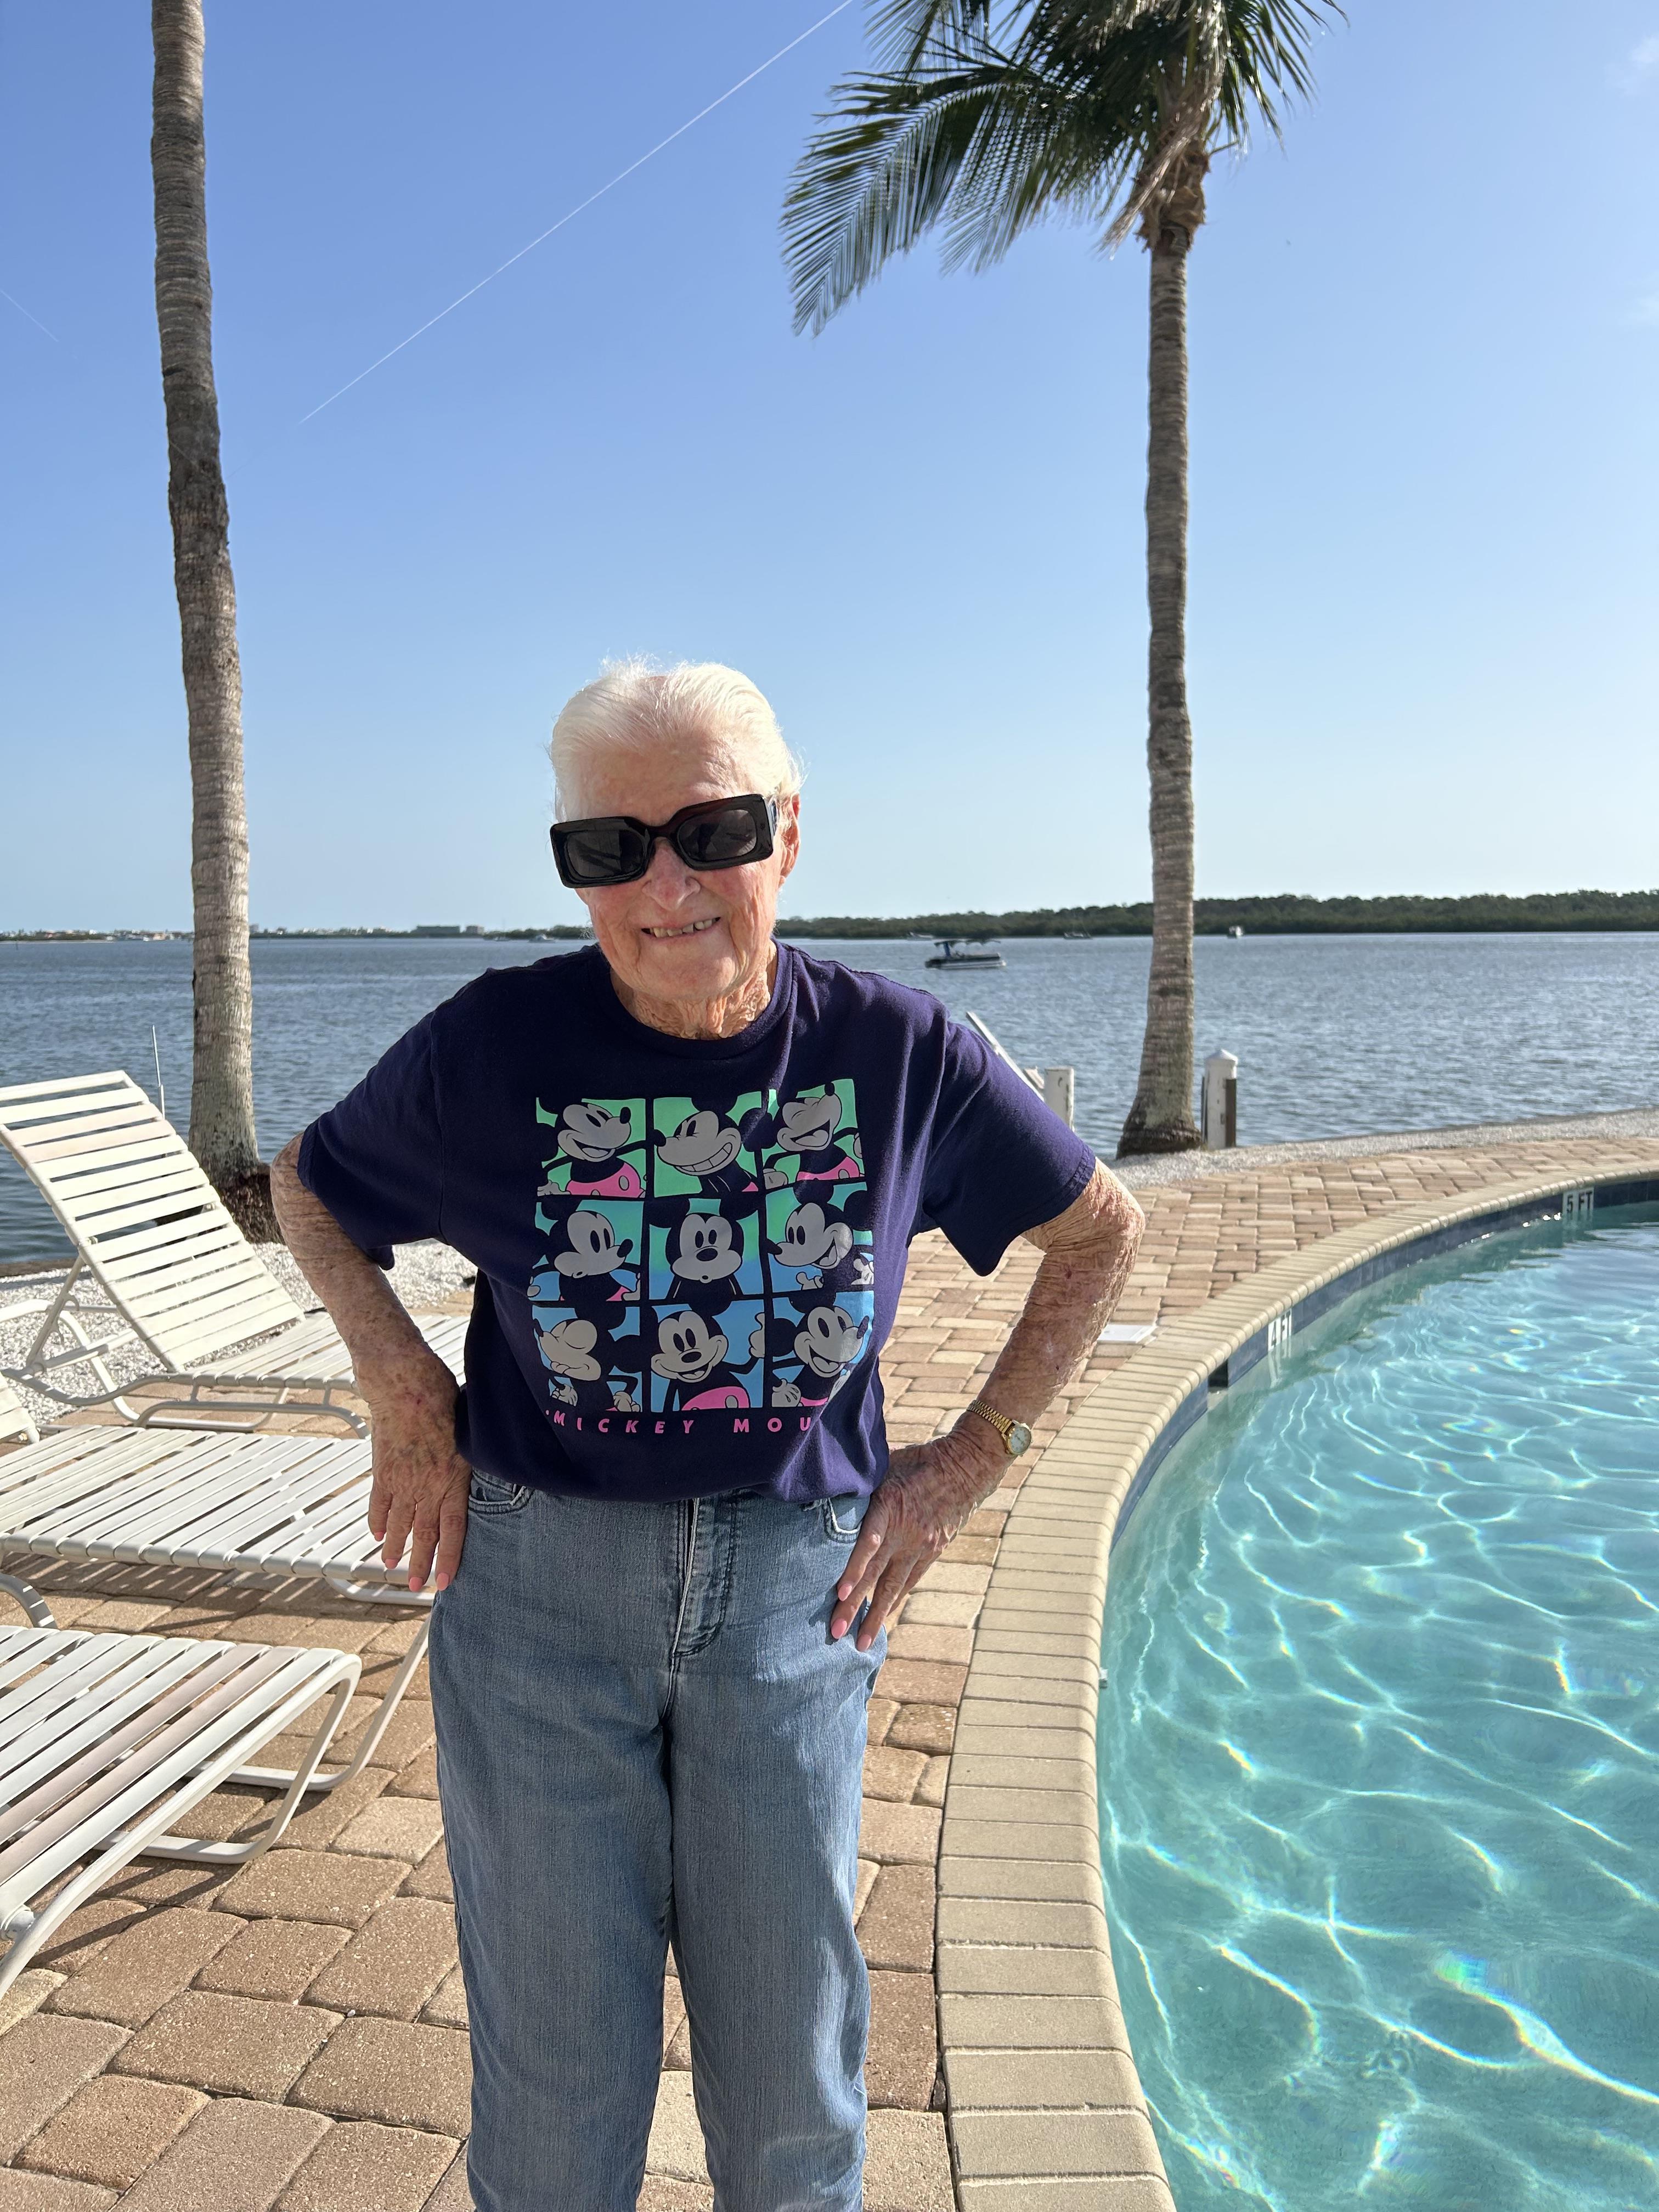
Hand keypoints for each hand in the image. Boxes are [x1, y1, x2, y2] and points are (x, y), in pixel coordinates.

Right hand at [361, 1352, 471, 1592]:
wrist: (404, 1384)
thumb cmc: (444, 1398)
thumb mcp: (470, 1430)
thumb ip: (473, 1455)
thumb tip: (489, 1463)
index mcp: (453, 1476)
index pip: (452, 1527)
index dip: (448, 1557)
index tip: (444, 1581)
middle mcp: (426, 1484)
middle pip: (423, 1532)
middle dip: (419, 1563)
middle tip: (414, 1586)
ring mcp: (401, 1479)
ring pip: (399, 1523)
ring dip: (396, 1547)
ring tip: (392, 1567)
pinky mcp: (382, 1469)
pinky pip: (378, 1503)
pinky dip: (377, 1521)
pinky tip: (378, 1535)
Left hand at [831, 1421, 1003, 1650]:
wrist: (966, 1467)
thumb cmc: (917, 1461)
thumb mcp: (886, 1465)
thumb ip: (861, 1486)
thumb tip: (826, 1489)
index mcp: (890, 1506)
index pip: (869, 1543)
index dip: (853, 1568)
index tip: (839, 1592)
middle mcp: (906, 1532)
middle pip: (876, 1574)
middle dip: (854, 1606)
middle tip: (835, 1632)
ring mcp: (921, 1546)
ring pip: (894, 1587)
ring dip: (876, 1616)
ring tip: (860, 1643)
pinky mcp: (932, 1553)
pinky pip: (909, 1582)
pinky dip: (894, 1601)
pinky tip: (882, 1619)